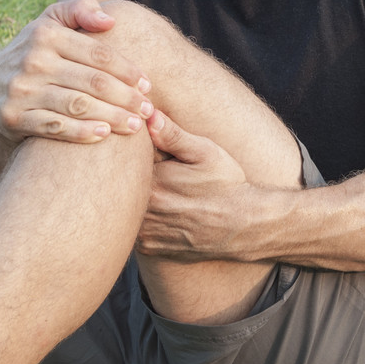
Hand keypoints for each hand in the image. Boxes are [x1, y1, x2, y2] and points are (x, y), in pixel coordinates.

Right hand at [0, 0, 153, 145]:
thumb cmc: (36, 53)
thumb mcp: (51, 23)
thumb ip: (80, 10)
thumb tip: (110, 21)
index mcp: (45, 34)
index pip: (98, 53)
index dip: (127, 70)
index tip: (147, 84)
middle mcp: (32, 60)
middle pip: (93, 82)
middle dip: (126, 97)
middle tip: (149, 110)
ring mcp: (21, 90)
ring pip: (78, 106)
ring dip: (112, 117)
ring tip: (136, 125)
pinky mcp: (12, 117)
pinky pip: (54, 127)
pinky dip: (81, 132)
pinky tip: (104, 135)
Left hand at [136, 111, 252, 261]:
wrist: (242, 225)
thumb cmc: (225, 184)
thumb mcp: (205, 153)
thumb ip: (173, 135)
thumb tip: (147, 115)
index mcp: (153, 184)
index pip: (126, 164)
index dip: (133, 154)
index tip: (147, 152)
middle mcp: (144, 211)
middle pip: (121, 187)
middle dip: (131, 178)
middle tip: (160, 175)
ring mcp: (145, 233)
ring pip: (125, 210)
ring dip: (132, 200)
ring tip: (164, 194)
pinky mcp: (149, 248)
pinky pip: (133, 231)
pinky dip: (141, 220)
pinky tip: (163, 212)